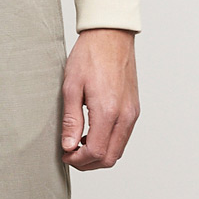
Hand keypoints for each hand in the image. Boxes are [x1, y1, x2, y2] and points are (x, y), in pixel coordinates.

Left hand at [61, 28, 139, 170]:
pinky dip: (108, 144)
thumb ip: (71, 120)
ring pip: (118, 151)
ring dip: (98, 155)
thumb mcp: (71, 87)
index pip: (96, 152)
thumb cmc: (90, 56)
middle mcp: (125, 115)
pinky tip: (92, 135)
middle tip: (70, 154)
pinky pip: (123, 138)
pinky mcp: (134, 109)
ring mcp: (132, 113)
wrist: (111, 35)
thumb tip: (68, 146)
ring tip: (79, 144)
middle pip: (110, 158)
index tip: (65, 154)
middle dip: (88, 163)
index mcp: (108, 110)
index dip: (78, 160)